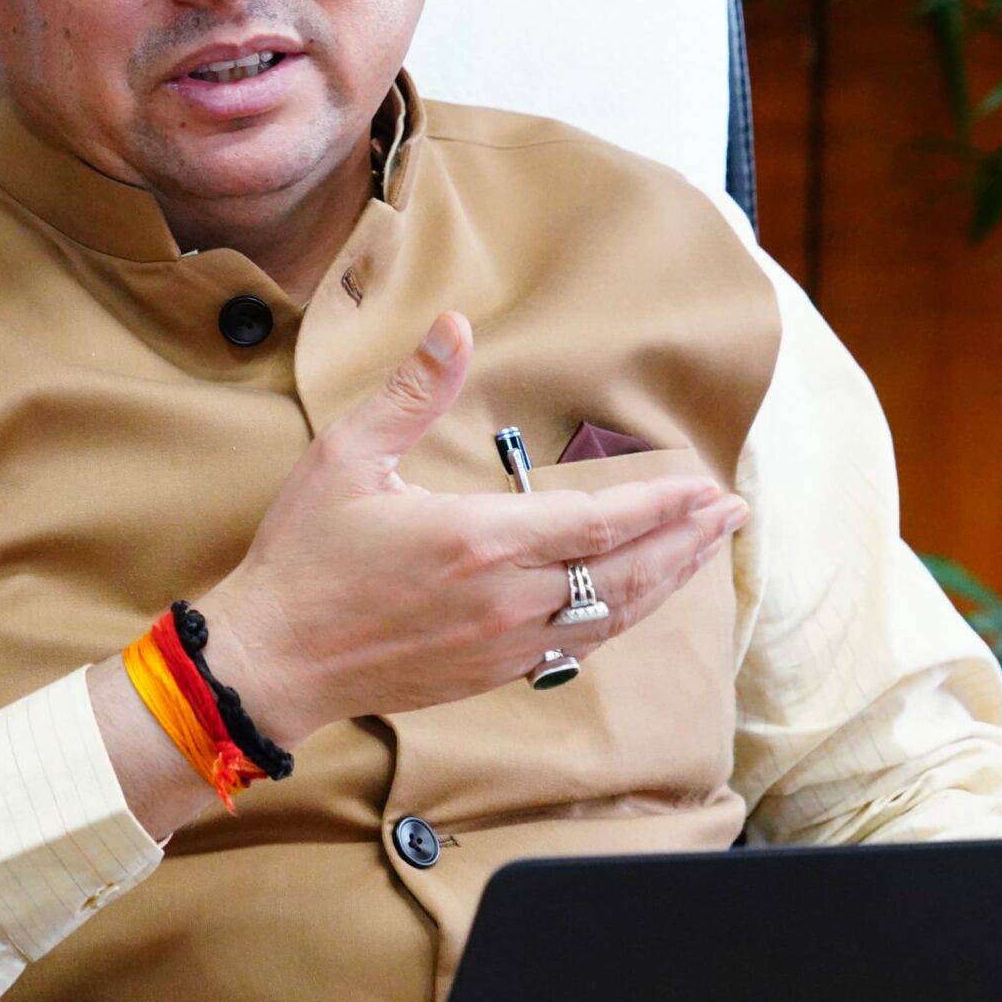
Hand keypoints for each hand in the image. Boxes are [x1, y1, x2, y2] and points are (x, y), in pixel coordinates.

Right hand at [199, 311, 749, 742]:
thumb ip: (411, 392)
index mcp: (478, 541)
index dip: (661, 503)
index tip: (704, 483)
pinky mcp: (491, 674)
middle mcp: (505, 600)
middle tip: (730, 513)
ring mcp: (503, 646)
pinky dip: (620, 618)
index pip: (599, 522)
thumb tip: (456, 326)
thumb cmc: (303, 557)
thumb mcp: (347, 457)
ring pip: (612, 616)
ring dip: (666, 582)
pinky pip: (578, 647)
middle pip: (626, 573)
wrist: (272, 661)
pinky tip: (633, 600)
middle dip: (686, 541)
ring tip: (704, 553)